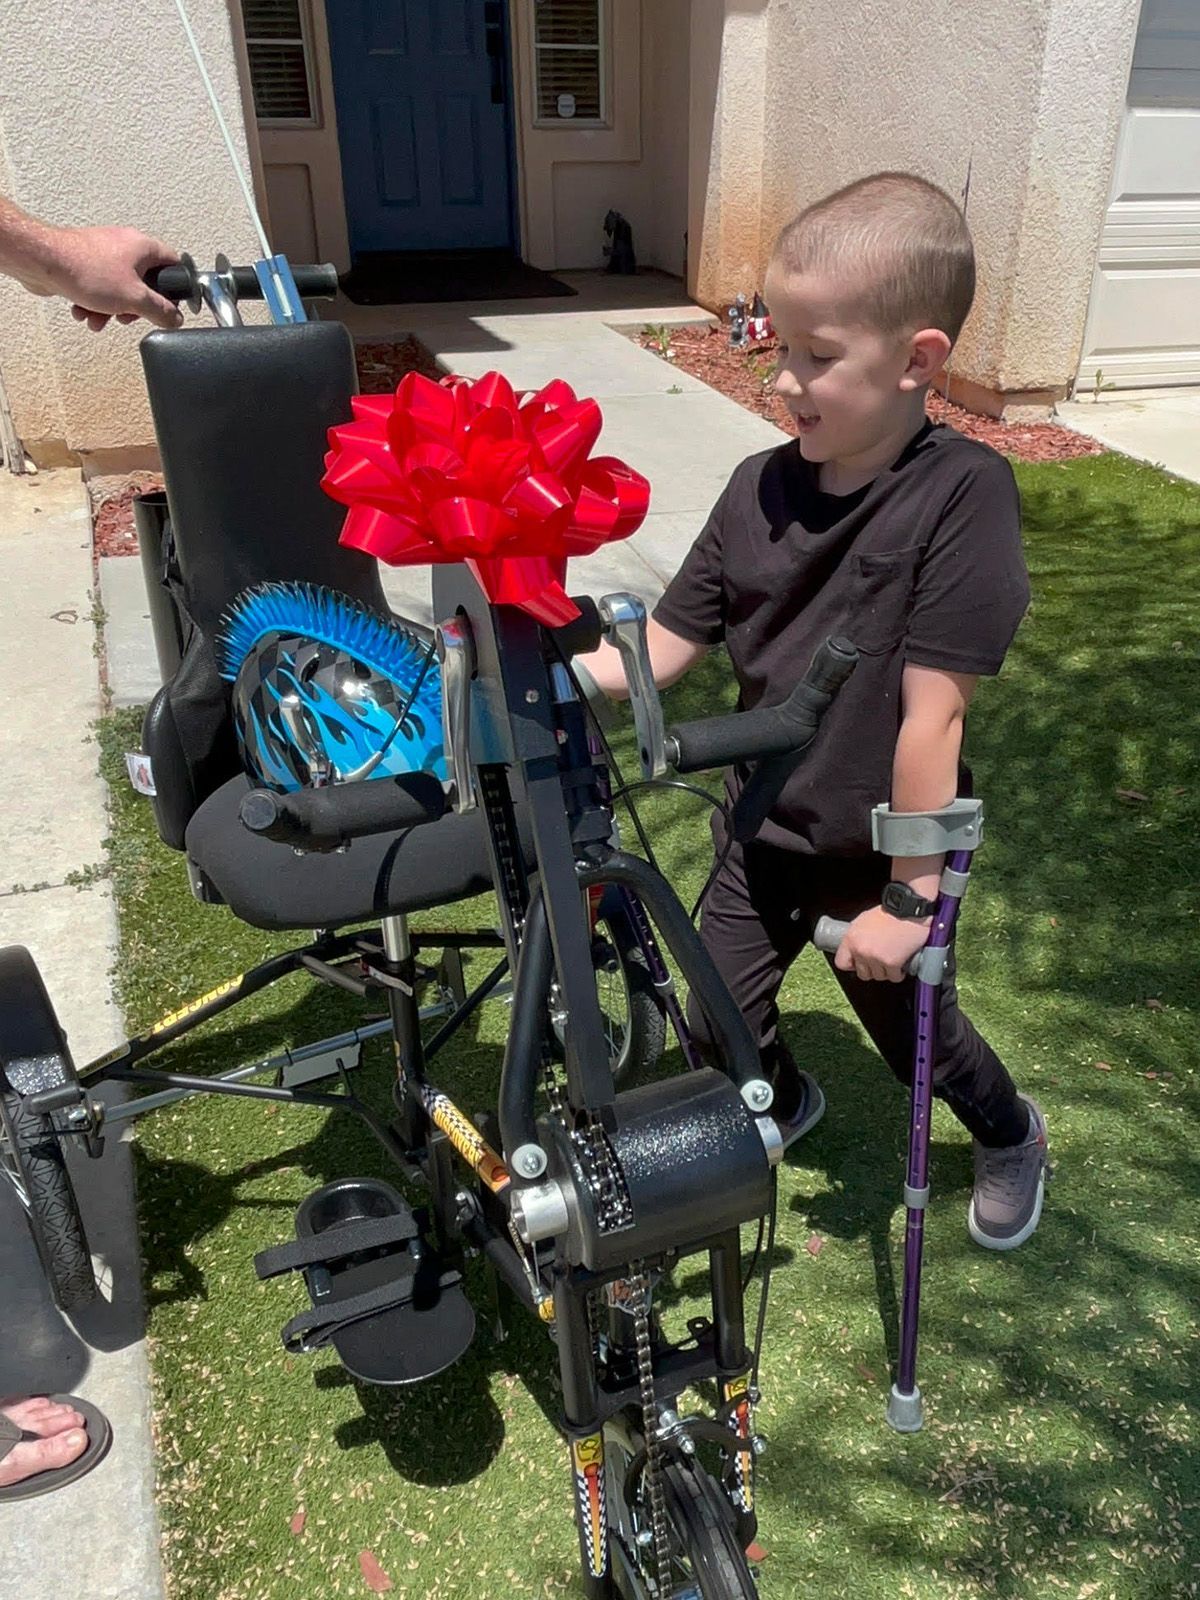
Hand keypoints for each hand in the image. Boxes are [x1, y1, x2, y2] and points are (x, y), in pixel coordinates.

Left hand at [37, 225, 182, 330]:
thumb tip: (175, 319)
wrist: (44, 262)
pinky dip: (94, 302)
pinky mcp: (85, 261)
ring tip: (99, 318)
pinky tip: (84, 311)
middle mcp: (124, 245)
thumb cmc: (85, 270)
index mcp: (143, 246)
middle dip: (134, 307)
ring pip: (119, 288)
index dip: (176, 288)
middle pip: (145, 283)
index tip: (171, 305)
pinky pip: (99, 286)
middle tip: (127, 315)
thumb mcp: (134, 299)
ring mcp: (103, 252)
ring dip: (111, 310)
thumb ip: (160, 311)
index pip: (174, 264)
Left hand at [833, 905, 928, 982]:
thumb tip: (854, 949)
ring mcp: (876, 958)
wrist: (909, 909)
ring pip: (879, 976)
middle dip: (872, 969)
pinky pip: (893, 977)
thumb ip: (857, 936)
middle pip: (862, 974)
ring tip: (892, 958)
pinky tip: (901, 963)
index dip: (852, 965)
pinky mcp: (892, 963)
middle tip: (880, 960)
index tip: (859, 963)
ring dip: (886, 971)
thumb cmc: (889, 912)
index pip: (841, 963)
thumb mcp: (864, 919)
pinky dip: (898, 973)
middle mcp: (861, 950)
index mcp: (851, 939)